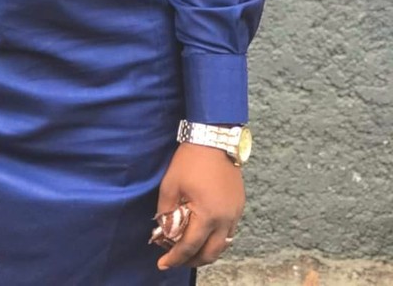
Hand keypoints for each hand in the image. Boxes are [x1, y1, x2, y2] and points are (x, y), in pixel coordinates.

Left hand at [154, 143, 244, 270]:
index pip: (190, 246)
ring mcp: (235, 213)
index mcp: (207, 215)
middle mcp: (225, 219)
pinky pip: (229, 232)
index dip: (175, 257)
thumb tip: (163, 230)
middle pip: (210, 253)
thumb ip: (166, 211)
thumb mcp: (170, 184)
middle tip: (177, 260)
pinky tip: (205, 234)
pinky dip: (216, 239)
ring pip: (223, 246)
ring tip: (190, 250)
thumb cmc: (190, 160)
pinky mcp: (239, 206)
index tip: (162, 264)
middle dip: (192, 260)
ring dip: (206, 252)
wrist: (214, 138)